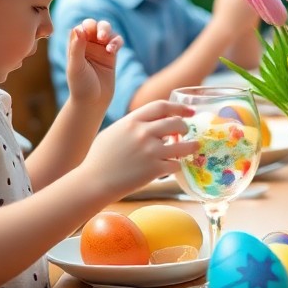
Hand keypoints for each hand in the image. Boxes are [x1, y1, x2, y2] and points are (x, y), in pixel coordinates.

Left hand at [64, 19, 122, 108]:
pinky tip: (112, 50)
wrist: (93, 101)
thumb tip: (78, 28)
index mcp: (74, 46)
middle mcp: (86, 45)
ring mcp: (100, 49)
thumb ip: (77, 47)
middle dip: (99, 27)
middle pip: (94, 25)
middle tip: (101, 36)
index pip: (80, 27)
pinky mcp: (111, 55)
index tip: (87, 33)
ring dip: (108, 33)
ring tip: (107, 45)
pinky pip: (117, 41)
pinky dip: (116, 42)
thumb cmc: (80, 85)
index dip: (86, 26)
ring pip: (107, 31)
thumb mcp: (76, 66)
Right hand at [82, 101, 198, 198]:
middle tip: (186, 132)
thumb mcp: (114, 132)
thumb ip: (132, 125)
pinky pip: (176, 164)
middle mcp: (144, 133)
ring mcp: (151, 151)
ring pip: (183, 145)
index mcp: (132, 121)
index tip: (189, 111)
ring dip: (191, 146)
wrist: (93, 182)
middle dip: (185, 127)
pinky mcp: (155, 169)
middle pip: (176, 123)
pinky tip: (175, 166)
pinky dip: (177, 165)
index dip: (178, 108)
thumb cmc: (99, 158)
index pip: (161, 106)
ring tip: (194, 146)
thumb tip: (151, 122)